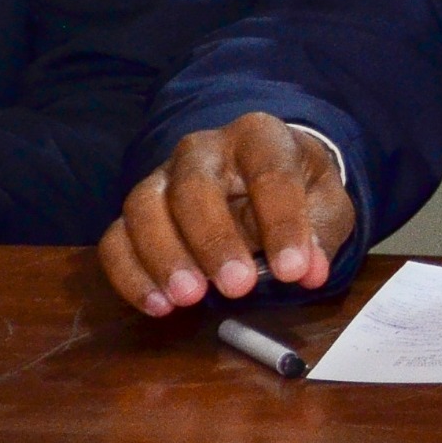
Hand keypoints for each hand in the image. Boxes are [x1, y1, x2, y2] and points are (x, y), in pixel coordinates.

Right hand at [96, 112, 357, 313]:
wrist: (261, 176)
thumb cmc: (297, 189)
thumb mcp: (326, 204)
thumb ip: (322, 234)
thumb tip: (312, 272)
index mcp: (259, 136)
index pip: (270, 173)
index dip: (283, 223)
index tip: (293, 271)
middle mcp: (203, 149)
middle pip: (194, 186)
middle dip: (214, 240)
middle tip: (237, 288)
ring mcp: (162, 177)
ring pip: (144, 208)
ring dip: (164, 257)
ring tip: (190, 299)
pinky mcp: (134, 212)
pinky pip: (115, 239)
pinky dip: (130, 275)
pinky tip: (158, 306)